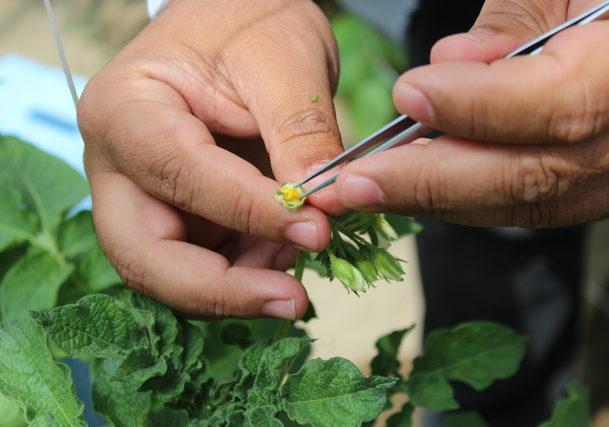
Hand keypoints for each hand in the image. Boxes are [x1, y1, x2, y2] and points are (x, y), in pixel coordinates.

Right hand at [78, 0, 342, 318]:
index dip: (248, 213)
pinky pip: (200, 261)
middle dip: (220, 290)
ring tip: (298, 260)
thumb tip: (323, 209)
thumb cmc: (249, 19)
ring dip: (238, 284)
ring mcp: (142, 194)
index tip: (315, 229)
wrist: (237, 18)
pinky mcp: (174, 212)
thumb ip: (301, 135)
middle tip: (292, 300)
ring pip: (170, 271)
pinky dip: (245, 271)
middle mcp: (117, 163)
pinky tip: (285, 252)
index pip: (179, 177)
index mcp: (126, 109)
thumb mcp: (285, 61)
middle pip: (145, 254)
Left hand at [334, 0, 608, 227]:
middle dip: (435, 182)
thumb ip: (520, 17)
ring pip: (532, 203)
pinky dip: (470, 200)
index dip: (480, 107)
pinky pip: (535, 206)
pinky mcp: (605, 188)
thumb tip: (453, 59)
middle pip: (539, 176)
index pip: (565, 102)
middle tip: (358, 184)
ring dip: (442, 199)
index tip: (407, 94)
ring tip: (375, 189)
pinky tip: (420, 186)